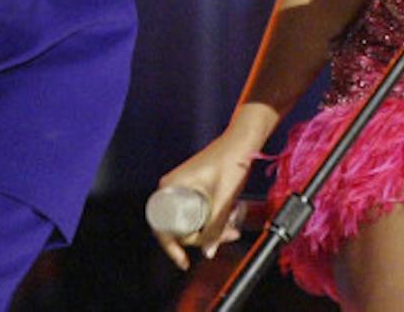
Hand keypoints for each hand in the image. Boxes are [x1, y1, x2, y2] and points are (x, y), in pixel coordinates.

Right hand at [152, 130, 256, 270]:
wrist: (241, 142)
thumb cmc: (230, 163)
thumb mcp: (223, 201)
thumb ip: (214, 229)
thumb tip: (207, 253)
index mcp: (170, 186)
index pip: (162, 227)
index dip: (171, 246)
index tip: (183, 261)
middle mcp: (171, 186)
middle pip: (177, 225)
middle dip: (199, 238)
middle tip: (225, 238)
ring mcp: (182, 187)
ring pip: (189, 220)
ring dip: (209, 230)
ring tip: (232, 230)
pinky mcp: (193, 187)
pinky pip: (196, 211)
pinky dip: (210, 220)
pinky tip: (228, 222)